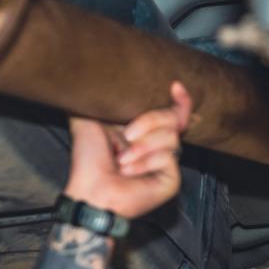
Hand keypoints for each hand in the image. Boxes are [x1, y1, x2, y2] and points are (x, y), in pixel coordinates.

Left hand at [64, 82, 193, 220]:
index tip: (174, 86)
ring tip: (122, 160)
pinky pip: (167, 158)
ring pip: (171, 136)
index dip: (180, 100)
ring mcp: (166, 164)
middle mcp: (157, 146)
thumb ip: (96, 100)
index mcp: (143, 130)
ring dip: (142, 146)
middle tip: (126, 136)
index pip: (173, 112)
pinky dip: (145, 162)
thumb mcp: (88, 121)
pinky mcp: (171, 180)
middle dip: (149, 121)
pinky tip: (130, 172)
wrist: (90, 190)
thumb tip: (89, 78)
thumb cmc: (88, 162)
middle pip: (174, 118)